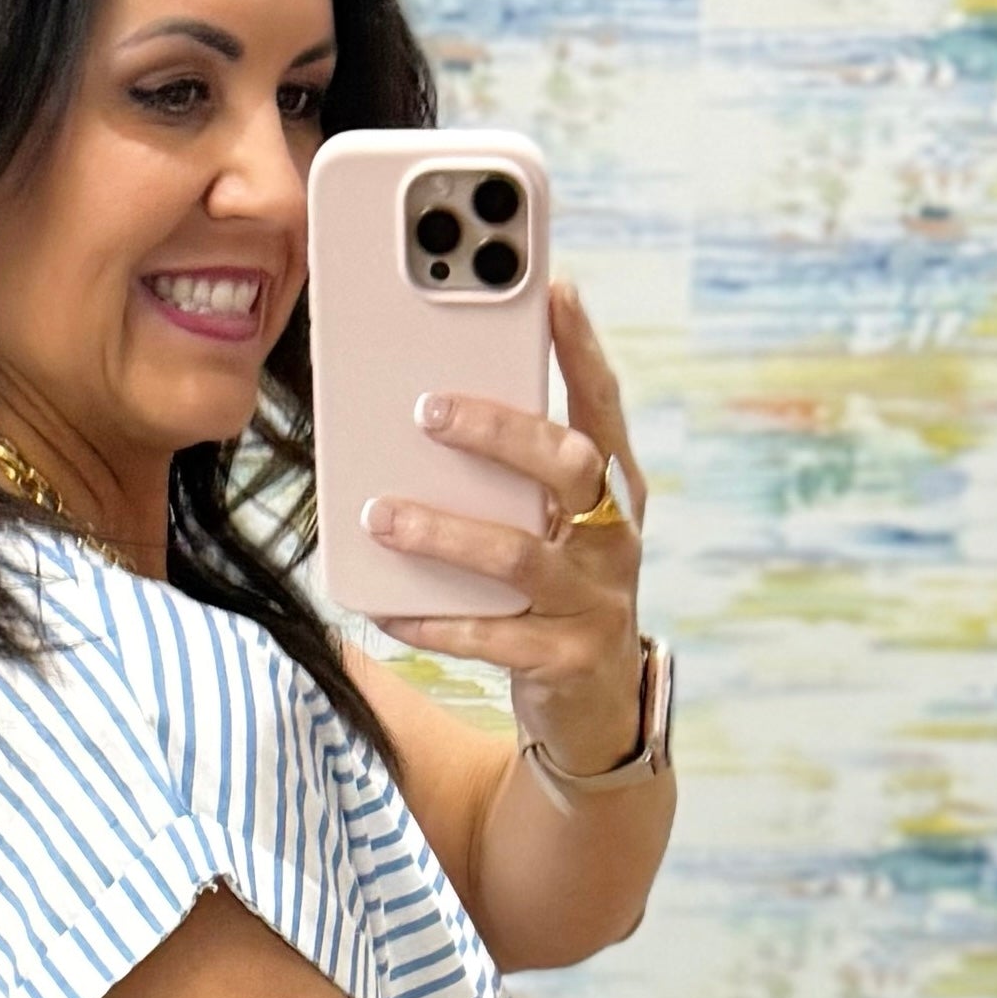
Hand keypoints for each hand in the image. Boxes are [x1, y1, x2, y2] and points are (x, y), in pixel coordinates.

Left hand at [360, 278, 646, 776]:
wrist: (594, 708)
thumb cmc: (555, 592)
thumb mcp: (548, 525)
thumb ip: (512, 475)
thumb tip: (426, 403)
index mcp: (613, 490)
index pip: (602, 404)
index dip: (582, 347)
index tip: (555, 289)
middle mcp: (613, 538)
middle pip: (568, 465)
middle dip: (499, 431)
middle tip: (429, 408)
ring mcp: (595, 601)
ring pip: (518, 554)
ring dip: (444, 531)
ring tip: (383, 515)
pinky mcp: (566, 660)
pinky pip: (492, 637)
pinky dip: (436, 619)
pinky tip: (390, 608)